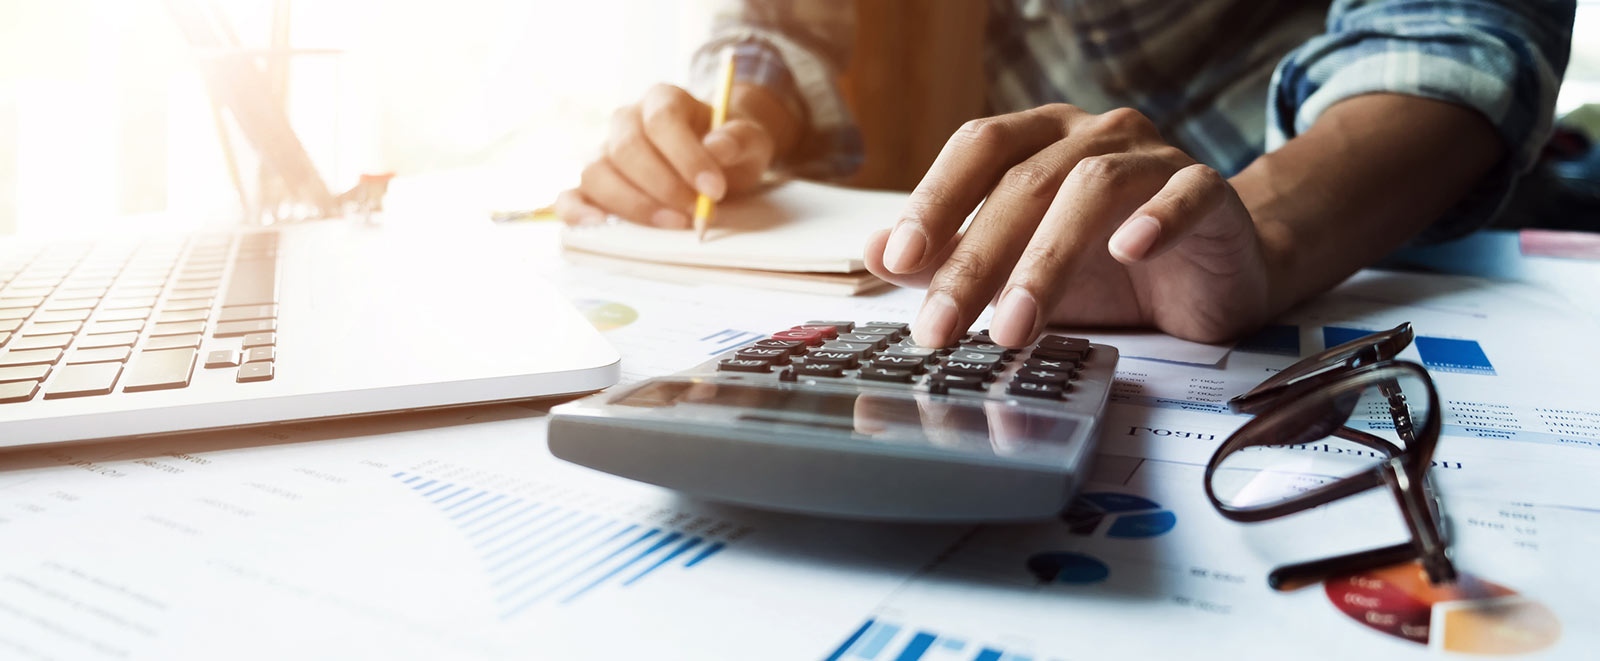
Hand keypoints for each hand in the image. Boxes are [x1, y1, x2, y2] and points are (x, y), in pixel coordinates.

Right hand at [554, 84, 783, 227]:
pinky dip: (577, 213)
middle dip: (663, 186)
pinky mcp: (594, 186)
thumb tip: (716, 148)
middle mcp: (626, 121)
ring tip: (672, 225)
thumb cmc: (729, 147)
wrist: (719, 160)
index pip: (662, 119)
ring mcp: (605, 152)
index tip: (714, 189)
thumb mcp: (750, 139)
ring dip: (633, 204)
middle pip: (627, 148)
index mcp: (663, 100)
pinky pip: (570, 196)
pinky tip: (601, 228)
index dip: (686, 155)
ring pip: (597, 173)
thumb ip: (738, 139)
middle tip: (696, 213)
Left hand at [863, 104, 1270, 346]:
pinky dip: (1159, 219)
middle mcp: (1093, 135)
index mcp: (1040, 139)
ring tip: (1014, 327)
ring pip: (1094, 188)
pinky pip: (1188, 192)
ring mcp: (1155, 157)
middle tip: (940, 327)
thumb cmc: (1106, 268)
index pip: (978, 149)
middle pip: (1024, 182)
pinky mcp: (1211, 191)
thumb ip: (949, 258)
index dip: (934, 199)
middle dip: (974, 261)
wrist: (1213, 273)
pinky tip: (1129, 252)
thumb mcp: (1018, 270)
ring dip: (1046, 260)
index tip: (897, 261)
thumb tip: (873, 255)